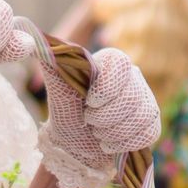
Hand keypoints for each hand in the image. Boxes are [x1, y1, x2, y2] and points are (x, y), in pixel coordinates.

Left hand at [38, 48, 160, 187]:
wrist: (77, 144)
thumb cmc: (68, 114)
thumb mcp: (58, 91)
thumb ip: (53, 66)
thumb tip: (35, 43)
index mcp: (110, 64)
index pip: (120, 63)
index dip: (107, 86)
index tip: (90, 102)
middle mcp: (132, 78)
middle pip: (131, 96)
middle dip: (105, 118)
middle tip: (89, 122)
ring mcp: (145, 100)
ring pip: (142, 116)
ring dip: (114, 133)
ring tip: (97, 134)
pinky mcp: (151, 123)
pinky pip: (150, 132)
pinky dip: (126, 143)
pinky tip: (110, 144)